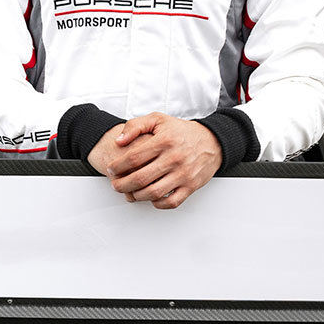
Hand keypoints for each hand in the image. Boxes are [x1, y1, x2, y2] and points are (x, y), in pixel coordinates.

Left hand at [88, 113, 221, 208]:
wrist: (212, 141)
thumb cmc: (182, 132)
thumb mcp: (158, 120)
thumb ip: (135, 126)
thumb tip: (119, 141)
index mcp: (164, 141)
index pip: (133, 158)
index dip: (118, 166)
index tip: (111, 169)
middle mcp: (174, 158)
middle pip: (140, 178)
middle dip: (122, 185)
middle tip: (115, 185)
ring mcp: (183, 174)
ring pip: (153, 192)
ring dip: (136, 196)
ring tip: (129, 192)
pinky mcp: (191, 186)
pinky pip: (171, 202)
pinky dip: (158, 204)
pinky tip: (150, 198)